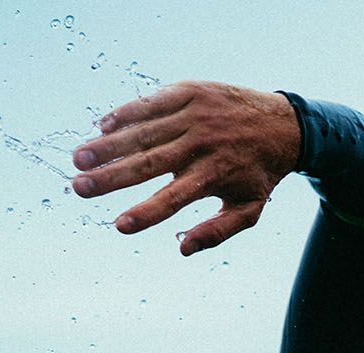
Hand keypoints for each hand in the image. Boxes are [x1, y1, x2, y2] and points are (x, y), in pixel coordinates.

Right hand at [71, 81, 300, 255]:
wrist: (285, 123)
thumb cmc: (259, 172)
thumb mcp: (249, 209)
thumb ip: (217, 232)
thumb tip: (182, 249)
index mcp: (214, 174)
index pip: (174, 199)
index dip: (146, 213)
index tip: (119, 226)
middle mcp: (202, 144)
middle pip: (149, 164)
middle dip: (111, 177)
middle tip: (78, 188)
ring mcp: (195, 115)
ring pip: (144, 132)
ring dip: (108, 145)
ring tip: (78, 158)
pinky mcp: (190, 92)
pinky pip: (152, 103)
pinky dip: (126, 113)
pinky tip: (101, 126)